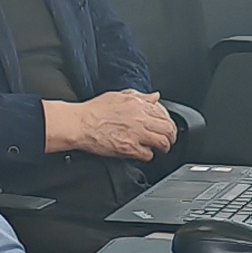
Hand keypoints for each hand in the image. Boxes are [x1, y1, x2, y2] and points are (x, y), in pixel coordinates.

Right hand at [48, 90, 177, 160]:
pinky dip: (148, 156)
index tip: (167, 126)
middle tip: (169, 140)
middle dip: (171, 136)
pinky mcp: (129, 148)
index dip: (168, 121)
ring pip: (162, 142)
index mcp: (139, 105)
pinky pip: (148, 155)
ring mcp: (136, 134)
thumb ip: (140, 96)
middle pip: (168, 129)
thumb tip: (155, 97)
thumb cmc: (94, 110)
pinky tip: (144, 154)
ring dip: (164, 147)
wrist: (80, 123)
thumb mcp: (119, 96)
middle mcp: (140, 119)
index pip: (165, 113)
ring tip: (161, 149)